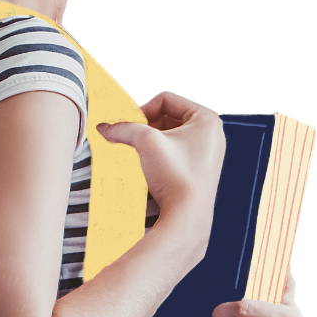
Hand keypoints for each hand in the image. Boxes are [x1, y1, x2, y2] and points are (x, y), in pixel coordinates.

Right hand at [97, 92, 225, 219]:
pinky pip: (173, 153)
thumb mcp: (146, 143)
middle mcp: (211, 135)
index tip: (130, 125)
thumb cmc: (178, 179)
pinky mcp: (197, 170)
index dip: (143, 109)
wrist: (187, 216)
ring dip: (150, 142)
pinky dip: (158, 155)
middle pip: (168, 117)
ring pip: (169, 136)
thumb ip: (123, 128)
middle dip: (146, 127)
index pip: (166, 99)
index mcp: (206, 120)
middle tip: (132, 139)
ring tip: (140, 154)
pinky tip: (149, 166)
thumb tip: (106, 127)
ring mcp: (205, 153)